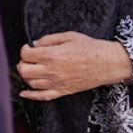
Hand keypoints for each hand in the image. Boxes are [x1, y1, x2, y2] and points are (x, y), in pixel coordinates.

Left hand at [18, 32, 132, 99]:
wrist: (110, 63)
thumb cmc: (92, 48)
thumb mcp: (70, 36)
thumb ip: (49, 39)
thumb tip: (35, 44)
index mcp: (53, 55)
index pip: (26, 55)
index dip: (25, 50)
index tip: (29, 48)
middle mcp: (52, 70)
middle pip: (24, 70)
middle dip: (23, 63)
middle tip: (29, 59)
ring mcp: (57, 82)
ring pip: (31, 83)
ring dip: (27, 76)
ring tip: (32, 69)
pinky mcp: (63, 91)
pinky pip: (42, 96)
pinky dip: (30, 96)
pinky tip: (24, 93)